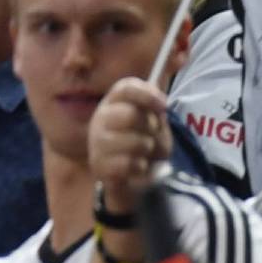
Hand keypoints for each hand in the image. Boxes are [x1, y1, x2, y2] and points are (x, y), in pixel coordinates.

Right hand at [85, 75, 172, 214]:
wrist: (125, 174)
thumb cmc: (140, 138)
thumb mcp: (151, 118)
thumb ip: (156, 109)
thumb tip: (162, 107)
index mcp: (113, 100)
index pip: (126, 88)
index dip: (148, 95)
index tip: (164, 106)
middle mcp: (101, 117)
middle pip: (132, 115)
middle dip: (151, 127)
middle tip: (155, 134)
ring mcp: (97, 142)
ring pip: (133, 142)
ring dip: (148, 148)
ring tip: (147, 151)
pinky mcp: (99, 166)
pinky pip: (129, 164)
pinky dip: (140, 166)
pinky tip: (138, 165)